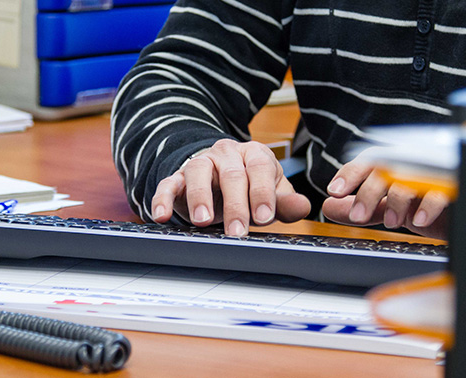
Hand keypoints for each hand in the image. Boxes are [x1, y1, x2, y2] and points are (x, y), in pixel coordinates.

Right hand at [151, 139, 310, 235]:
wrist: (217, 176)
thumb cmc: (248, 187)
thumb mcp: (269, 193)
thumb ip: (284, 202)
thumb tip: (304, 207)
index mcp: (253, 155)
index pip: (260, 169)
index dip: (262, 193)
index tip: (263, 218)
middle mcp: (226, 154)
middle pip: (231, 174)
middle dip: (235, 205)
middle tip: (237, 232)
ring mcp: (200, 163)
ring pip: (198, 172)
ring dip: (199, 197)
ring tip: (202, 221)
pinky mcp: (178, 176)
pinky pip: (168, 183)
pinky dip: (163, 198)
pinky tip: (161, 216)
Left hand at [322, 159, 449, 239]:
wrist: (462, 209)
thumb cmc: (424, 202)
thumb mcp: (389, 206)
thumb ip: (361, 206)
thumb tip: (327, 207)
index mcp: (396, 164)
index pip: (369, 161)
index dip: (350, 174)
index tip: (334, 191)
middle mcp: (414, 164)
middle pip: (387, 168)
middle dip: (368, 192)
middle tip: (357, 216)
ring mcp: (434, 173)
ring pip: (411, 177)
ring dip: (396, 200)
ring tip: (389, 222)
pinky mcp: (454, 184)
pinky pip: (442, 190)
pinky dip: (428, 205)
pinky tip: (417, 220)